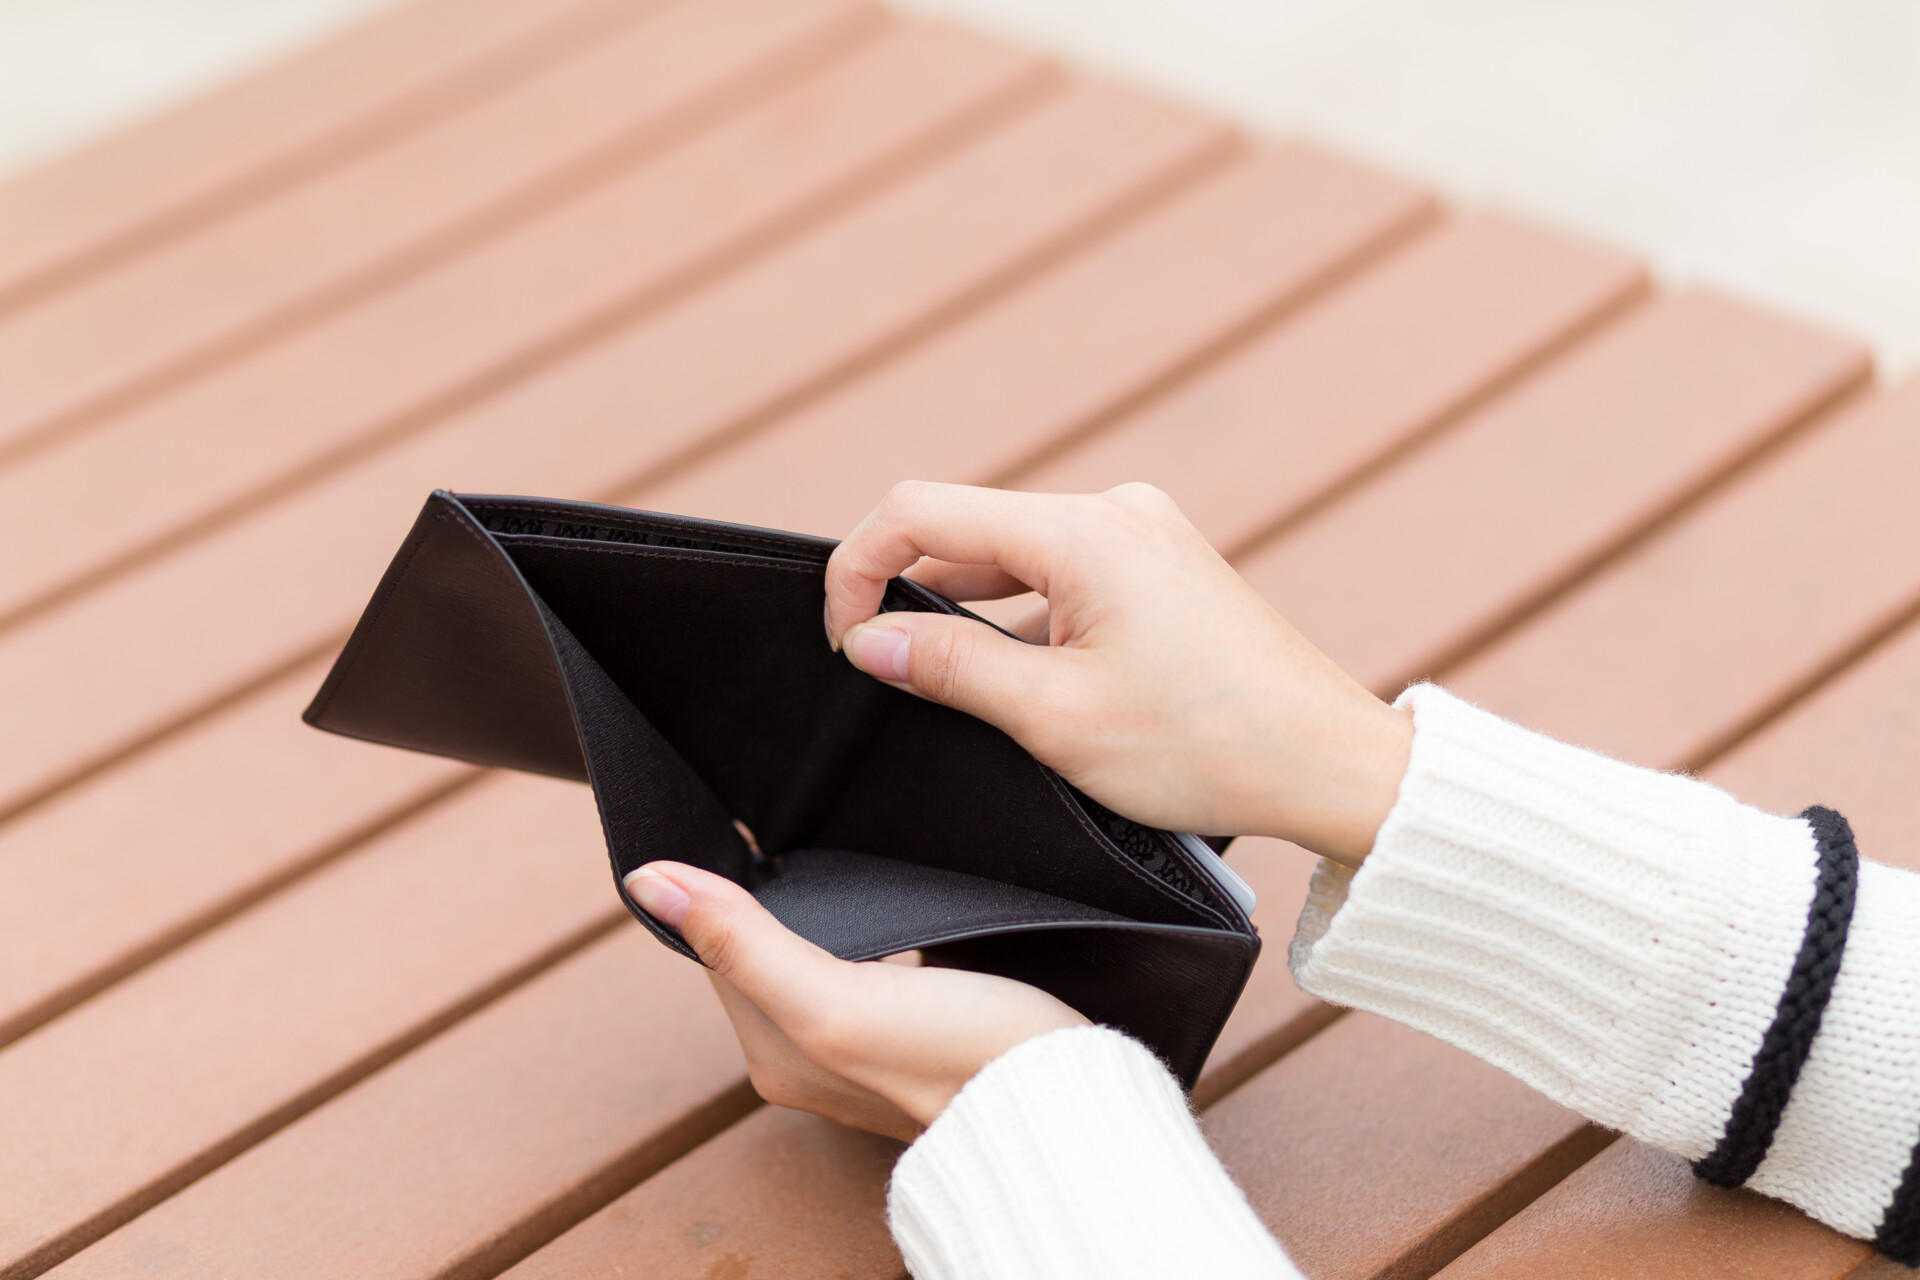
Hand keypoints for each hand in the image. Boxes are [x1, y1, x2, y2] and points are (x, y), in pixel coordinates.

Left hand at [624, 861, 1088, 1139]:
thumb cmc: (957, 1053)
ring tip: (843, 846)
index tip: (736, 821)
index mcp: (772, 1052)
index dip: (721, 885)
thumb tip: (647, 882)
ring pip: (821, 950)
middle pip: (765, 948)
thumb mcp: (834, 995)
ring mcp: (865, 1043)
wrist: (1065, 1096)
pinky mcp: (917, 1027)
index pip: (719, 947)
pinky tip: (900, 899)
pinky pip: (873, 961)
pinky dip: (877, 924)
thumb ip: (744, 942)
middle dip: (775, 891)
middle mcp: (807, 1053)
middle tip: (789, 819)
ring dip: (830, 904)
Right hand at [823, 481, 1411, 865]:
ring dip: (970, 615)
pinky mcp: (1162, 567)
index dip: (857, 567)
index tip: (842, 638)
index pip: (921, 511)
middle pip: (966, 530)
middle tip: (882, 673)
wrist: (1329, 765)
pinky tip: (1027, 688)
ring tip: (962, 694)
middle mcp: (1114, 510)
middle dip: (910, 595)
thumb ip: (948, 668)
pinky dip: (1024, 621)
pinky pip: (1063, 576)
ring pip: (1014, 558)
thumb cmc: (1206, 746)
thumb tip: (865, 640)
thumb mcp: (1054, 717)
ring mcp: (1144, 534)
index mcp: (1083, 531)